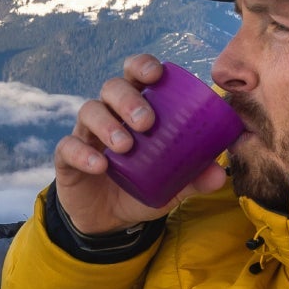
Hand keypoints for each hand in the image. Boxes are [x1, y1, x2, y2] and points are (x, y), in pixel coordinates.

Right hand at [52, 54, 229, 234]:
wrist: (110, 222)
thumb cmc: (142, 189)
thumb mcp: (171, 186)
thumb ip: (194, 178)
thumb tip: (220, 173)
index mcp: (134, 108)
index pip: (135, 75)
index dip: (143, 66)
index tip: (157, 74)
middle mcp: (109, 114)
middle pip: (112, 87)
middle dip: (129, 99)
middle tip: (147, 122)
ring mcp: (86, 134)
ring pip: (89, 111)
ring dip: (108, 124)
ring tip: (125, 146)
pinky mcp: (67, 158)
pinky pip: (68, 147)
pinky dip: (84, 153)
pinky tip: (100, 165)